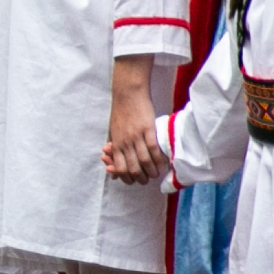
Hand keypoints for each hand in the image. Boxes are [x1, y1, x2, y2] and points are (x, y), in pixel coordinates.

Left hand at [100, 62, 164, 185]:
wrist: (127, 94)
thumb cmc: (121, 113)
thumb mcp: (114, 131)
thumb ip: (115, 147)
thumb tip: (111, 162)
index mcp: (116, 144)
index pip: (119, 168)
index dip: (126, 178)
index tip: (133, 180)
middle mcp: (124, 142)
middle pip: (132, 168)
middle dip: (141, 178)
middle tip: (147, 179)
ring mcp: (136, 136)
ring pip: (144, 161)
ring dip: (152, 171)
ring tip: (156, 173)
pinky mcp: (147, 129)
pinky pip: (153, 149)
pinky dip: (158, 159)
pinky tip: (162, 162)